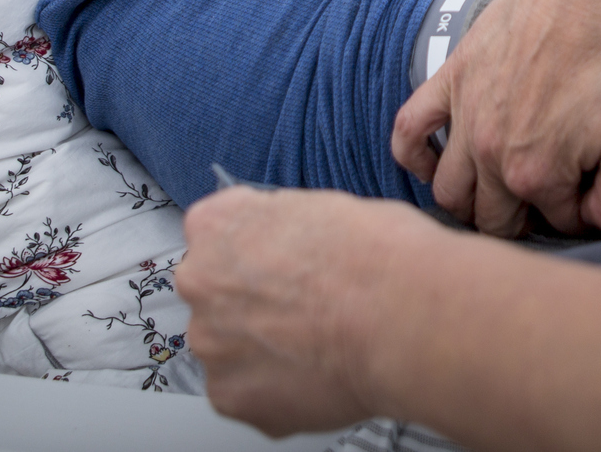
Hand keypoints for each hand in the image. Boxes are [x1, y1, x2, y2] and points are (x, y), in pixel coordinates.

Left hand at [178, 187, 426, 435]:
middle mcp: (200, 282)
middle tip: (305, 308)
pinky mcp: (229, 397)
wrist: (400, 317)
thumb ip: (283, 226)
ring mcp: (211, 344)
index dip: (256, 251)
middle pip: (217, 295)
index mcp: (217, 224)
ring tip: (317, 344)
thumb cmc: (378, 257)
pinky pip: (246, 393)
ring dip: (262, 348)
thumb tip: (290, 240)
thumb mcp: (323, 204)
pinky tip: (315, 372)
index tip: (278, 264)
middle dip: (253, 303)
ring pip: (230, 348)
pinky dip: (275, 389)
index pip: (216, 235)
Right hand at [392, 0, 600, 235]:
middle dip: (524, 223)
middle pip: (495, 220)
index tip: (598, 192)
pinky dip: (414, 157)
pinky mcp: (452, 79)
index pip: (555, 223)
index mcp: (536, 174)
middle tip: (553, 201)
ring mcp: (465, 115)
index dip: (583, 214)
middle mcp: (490, 153)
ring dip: (469, 207)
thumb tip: (596, 226)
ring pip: (448, 192)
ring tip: (499, 198)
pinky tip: (433, 166)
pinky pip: (409, 130)